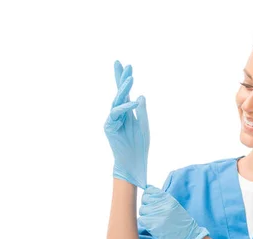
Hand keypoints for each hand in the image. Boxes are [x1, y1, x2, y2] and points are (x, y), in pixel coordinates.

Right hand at [103, 60, 149, 188]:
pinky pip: (117, 114)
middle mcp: (118, 114)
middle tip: (120, 63)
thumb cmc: (139, 146)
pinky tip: (134, 102)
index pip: (125, 93)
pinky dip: (125, 107)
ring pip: (117, 101)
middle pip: (118, 92)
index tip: (126, 65)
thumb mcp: (144, 125)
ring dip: (124, 89)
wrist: (134, 162)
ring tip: (131, 78)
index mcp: (127, 112)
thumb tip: (140, 96)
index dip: (124, 79)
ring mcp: (112, 120)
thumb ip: (142, 111)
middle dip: (119, 77)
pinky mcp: (109, 127)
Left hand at [138, 185, 208, 238]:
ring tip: (153, 219)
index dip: (147, 194)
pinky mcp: (153, 225)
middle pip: (144, 199)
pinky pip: (141, 220)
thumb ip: (161, 199)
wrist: (188, 235)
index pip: (150, 190)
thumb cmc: (180, 221)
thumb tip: (147, 190)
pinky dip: (144, 222)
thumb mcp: (174, 205)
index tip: (148, 199)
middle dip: (146, 204)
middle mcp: (162, 205)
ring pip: (142, 210)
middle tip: (151, 211)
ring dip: (145, 214)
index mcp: (168, 199)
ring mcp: (157, 215)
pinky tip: (151, 224)